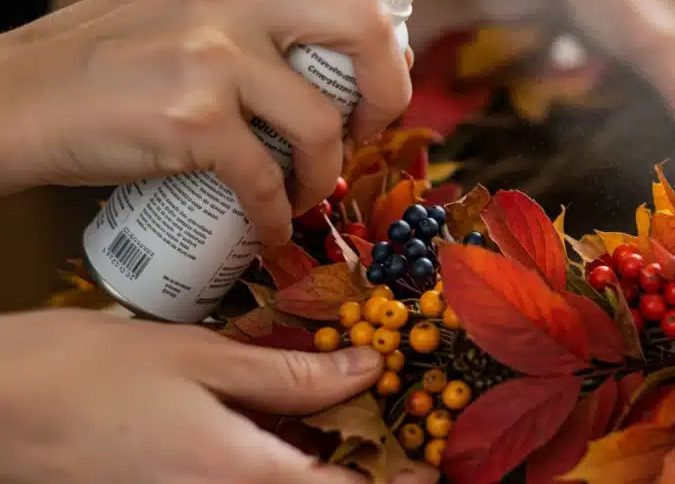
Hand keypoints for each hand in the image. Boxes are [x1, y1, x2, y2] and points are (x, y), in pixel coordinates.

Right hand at [0, 0, 463, 244]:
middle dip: (394, 85)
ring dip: (329, 169)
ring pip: (325, 121)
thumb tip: (345, 50)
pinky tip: (270, 225)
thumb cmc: (109, 60)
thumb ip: (258, 7)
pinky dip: (278, 213)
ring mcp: (212, 51)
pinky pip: (269, 178)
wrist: (14, 100)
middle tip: (376, 120)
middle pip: (369, 23)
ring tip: (310, 188)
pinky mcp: (194, 118)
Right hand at [0, 309, 434, 483]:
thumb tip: (367, 366)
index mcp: (241, 476)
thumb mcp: (199, 359)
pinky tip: (282, 431)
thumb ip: (288, 372)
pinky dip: (275, 467)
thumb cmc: (86, 374)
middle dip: (360, 474)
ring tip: (345, 428)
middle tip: (394, 440)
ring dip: (318, 470)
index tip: (432, 469)